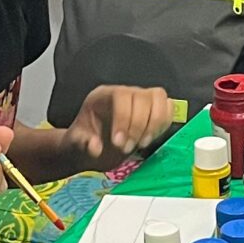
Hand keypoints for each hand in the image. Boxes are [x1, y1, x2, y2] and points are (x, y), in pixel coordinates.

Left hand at [61, 85, 175, 171]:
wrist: (91, 148)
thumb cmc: (83, 142)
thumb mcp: (75, 143)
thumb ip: (81, 144)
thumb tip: (95, 146)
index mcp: (103, 95)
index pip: (121, 96)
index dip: (124, 118)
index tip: (118, 143)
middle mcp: (125, 93)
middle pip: (143, 97)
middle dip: (138, 126)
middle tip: (127, 149)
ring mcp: (141, 100)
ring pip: (159, 98)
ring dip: (155, 124)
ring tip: (141, 144)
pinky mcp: (153, 110)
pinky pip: (168, 108)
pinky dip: (164, 124)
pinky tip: (149, 140)